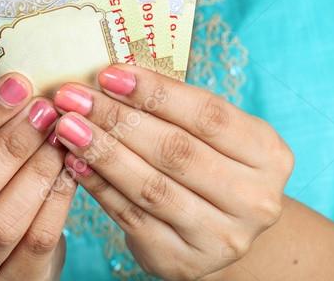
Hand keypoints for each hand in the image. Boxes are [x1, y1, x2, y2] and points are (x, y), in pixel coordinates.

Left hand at [51, 63, 293, 280]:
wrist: (224, 225)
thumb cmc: (211, 157)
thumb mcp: (211, 129)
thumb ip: (174, 103)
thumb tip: (112, 72)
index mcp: (268, 154)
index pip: (208, 114)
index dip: (156, 92)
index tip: (109, 73)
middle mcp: (254, 200)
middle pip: (176, 151)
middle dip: (117, 119)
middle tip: (73, 96)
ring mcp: (221, 238)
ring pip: (151, 187)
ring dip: (102, 152)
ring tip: (66, 125)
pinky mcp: (184, 263)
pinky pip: (132, 217)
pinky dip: (99, 186)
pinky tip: (74, 161)